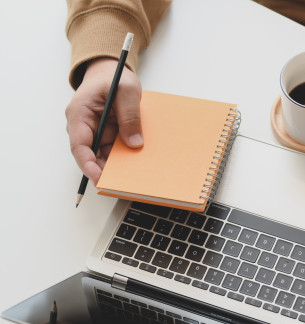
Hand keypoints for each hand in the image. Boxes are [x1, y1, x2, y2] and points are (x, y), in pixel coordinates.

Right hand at [65, 58, 142, 183]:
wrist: (111, 71)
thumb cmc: (114, 76)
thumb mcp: (127, 90)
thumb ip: (130, 115)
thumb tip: (134, 143)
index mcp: (80, 114)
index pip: (79, 145)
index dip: (88, 164)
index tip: (99, 178)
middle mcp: (83, 126)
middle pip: (91, 155)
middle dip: (105, 169)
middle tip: (122, 182)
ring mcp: (95, 131)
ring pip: (103, 155)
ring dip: (116, 165)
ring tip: (132, 176)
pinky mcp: (106, 134)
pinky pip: (113, 150)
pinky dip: (123, 157)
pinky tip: (136, 163)